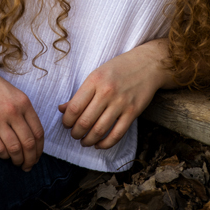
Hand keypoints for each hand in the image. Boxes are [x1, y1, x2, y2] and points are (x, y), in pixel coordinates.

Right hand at [0, 63, 44, 171]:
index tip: (36, 156)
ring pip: (15, 148)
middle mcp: (13, 111)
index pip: (38, 132)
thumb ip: (22, 110)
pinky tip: (3, 156)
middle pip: (29, 143)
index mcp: (23, 102)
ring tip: (17, 164)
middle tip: (28, 166)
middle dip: (31, 159)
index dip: (39, 149)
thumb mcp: (12, 92)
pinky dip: (3, 156)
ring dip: (17, 160)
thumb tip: (30, 134)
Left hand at [58, 40, 173, 150]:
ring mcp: (121, 103)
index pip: (75, 107)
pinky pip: (117, 134)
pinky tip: (99, 144)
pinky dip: (105, 144)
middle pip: (85, 122)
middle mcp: (107, 92)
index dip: (67, 121)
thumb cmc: (118, 69)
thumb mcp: (97, 74)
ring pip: (99, 130)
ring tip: (84, 141)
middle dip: (75, 133)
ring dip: (88, 140)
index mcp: (95, 80)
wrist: (147, 64)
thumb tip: (62, 109)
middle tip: (74, 134)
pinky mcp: (133, 112)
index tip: (66, 124)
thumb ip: (80, 93)